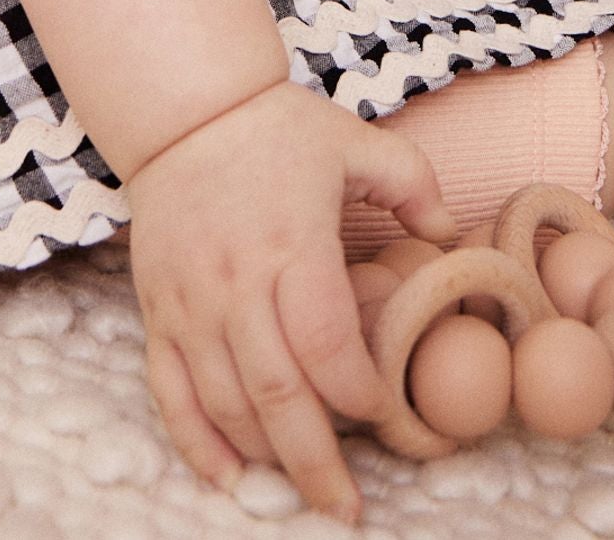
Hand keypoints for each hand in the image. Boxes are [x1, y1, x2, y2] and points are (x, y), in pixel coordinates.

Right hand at [128, 79, 456, 522]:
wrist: (187, 112)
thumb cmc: (280, 130)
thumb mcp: (357, 141)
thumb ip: (414, 186)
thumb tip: (454, 238)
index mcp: (292, 240)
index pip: (325, 340)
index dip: (359, 390)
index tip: (386, 413)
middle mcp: (237, 281)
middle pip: (276, 393)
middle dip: (315, 462)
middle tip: (347, 510)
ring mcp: (192, 302)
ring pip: (226, 404)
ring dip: (265, 458)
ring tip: (302, 494)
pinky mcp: (159, 312)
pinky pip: (172, 394)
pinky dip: (197, 444)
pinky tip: (230, 479)